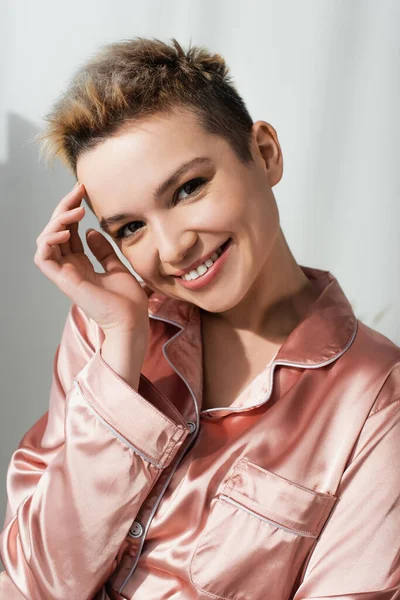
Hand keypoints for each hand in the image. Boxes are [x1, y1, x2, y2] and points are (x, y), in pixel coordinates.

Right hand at [34, 183, 149, 343]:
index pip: (69, 231)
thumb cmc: (128, 300)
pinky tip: (65, 231)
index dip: (72, 210)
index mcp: (81, 264)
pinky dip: (49, 241)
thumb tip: (91, 231)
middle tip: (78, 190)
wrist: (132, 320)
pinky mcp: (63, 281)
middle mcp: (69, 267)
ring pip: (45, 240)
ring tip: (76, 211)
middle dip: (64, 207)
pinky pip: (43, 257)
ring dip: (57, 221)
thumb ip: (103, 250)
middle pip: (56, 230)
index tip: (84, 192)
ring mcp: (64, 274)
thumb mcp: (117, 266)